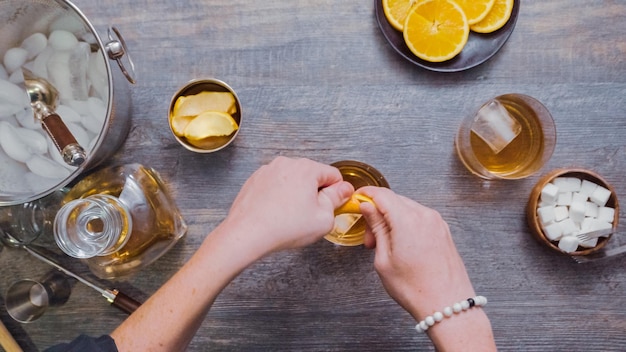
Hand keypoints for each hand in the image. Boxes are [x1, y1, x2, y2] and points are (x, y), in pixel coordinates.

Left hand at [222, 156, 353, 254]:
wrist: (247, 234)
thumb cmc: (284, 227)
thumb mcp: (323, 218)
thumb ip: (337, 200)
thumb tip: (343, 189)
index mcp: (306, 168)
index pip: (333, 174)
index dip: (336, 192)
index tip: (332, 206)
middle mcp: (286, 163)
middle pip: (311, 176)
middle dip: (315, 193)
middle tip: (309, 215)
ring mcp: (268, 170)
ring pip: (292, 181)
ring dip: (296, 194)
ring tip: (290, 217)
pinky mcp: (254, 180)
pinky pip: (275, 186)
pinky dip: (279, 197)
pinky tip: (276, 214)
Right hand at [357, 186, 494, 350]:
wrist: (447, 305)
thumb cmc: (416, 288)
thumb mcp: (384, 259)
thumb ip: (376, 227)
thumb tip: (368, 207)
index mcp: (408, 219)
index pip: (382, 194)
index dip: (366, 195)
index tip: (357, 200)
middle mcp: (425, 216)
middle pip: (395, 200)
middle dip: (378, 213)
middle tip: (370, 237)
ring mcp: (437, 223)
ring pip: (407, 208)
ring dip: (392, 220)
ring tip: (385, 246)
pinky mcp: (444, 231)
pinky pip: (420, 218)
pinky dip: (407, 224)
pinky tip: (401, 245)